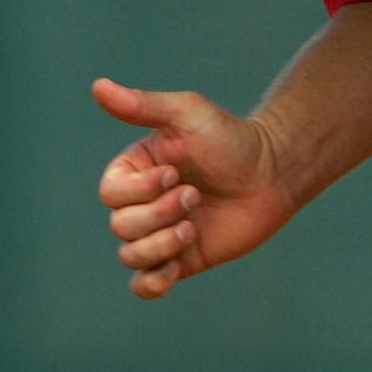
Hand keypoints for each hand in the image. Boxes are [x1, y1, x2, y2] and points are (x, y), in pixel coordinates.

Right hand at [92, 78, 300, 298]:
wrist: (274, 172)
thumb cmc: (231, 138)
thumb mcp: (187, 114)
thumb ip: (143, 105)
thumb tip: (97, 86)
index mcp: (135, 172)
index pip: (111, 193)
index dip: (140, 190)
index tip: (175, 172)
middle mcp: (142, 204)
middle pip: (121, 225)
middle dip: (158, 214)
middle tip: (195, 195)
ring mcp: (161, 233)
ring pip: (131, 255)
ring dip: (160, 245)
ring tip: (193, 228)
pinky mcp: (182, 259)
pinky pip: (147, 284)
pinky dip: (152, 283)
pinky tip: (175, 268)